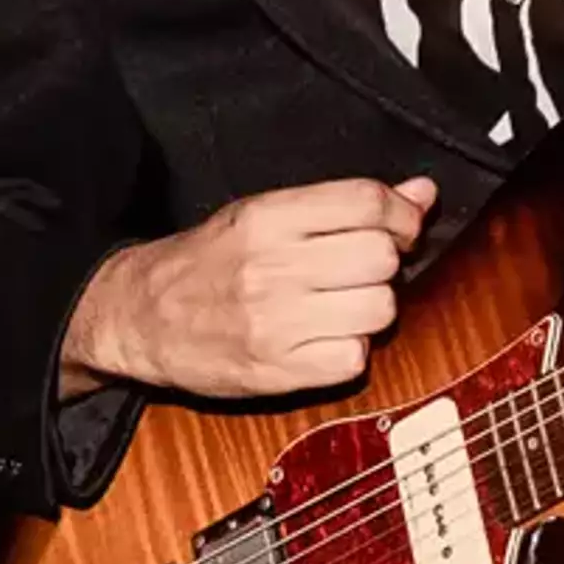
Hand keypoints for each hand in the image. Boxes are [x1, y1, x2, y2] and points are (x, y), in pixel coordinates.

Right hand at [62, 175, 435, 400]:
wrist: (141, 317)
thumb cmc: (208, 262)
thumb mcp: (265, 214)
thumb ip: (344, 205)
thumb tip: (422, 193)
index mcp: (268, 216)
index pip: (367, 202)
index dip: (401, 216)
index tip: (400, 228)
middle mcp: (272, 266)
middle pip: (381, 257)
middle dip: (383, 265)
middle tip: (357, 271)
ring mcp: (275, 321)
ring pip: (378, 309)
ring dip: (370, 310)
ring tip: (340, 307)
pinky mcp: (277, 370)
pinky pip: (354, 359)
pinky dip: (350, 352)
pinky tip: (325, 340)